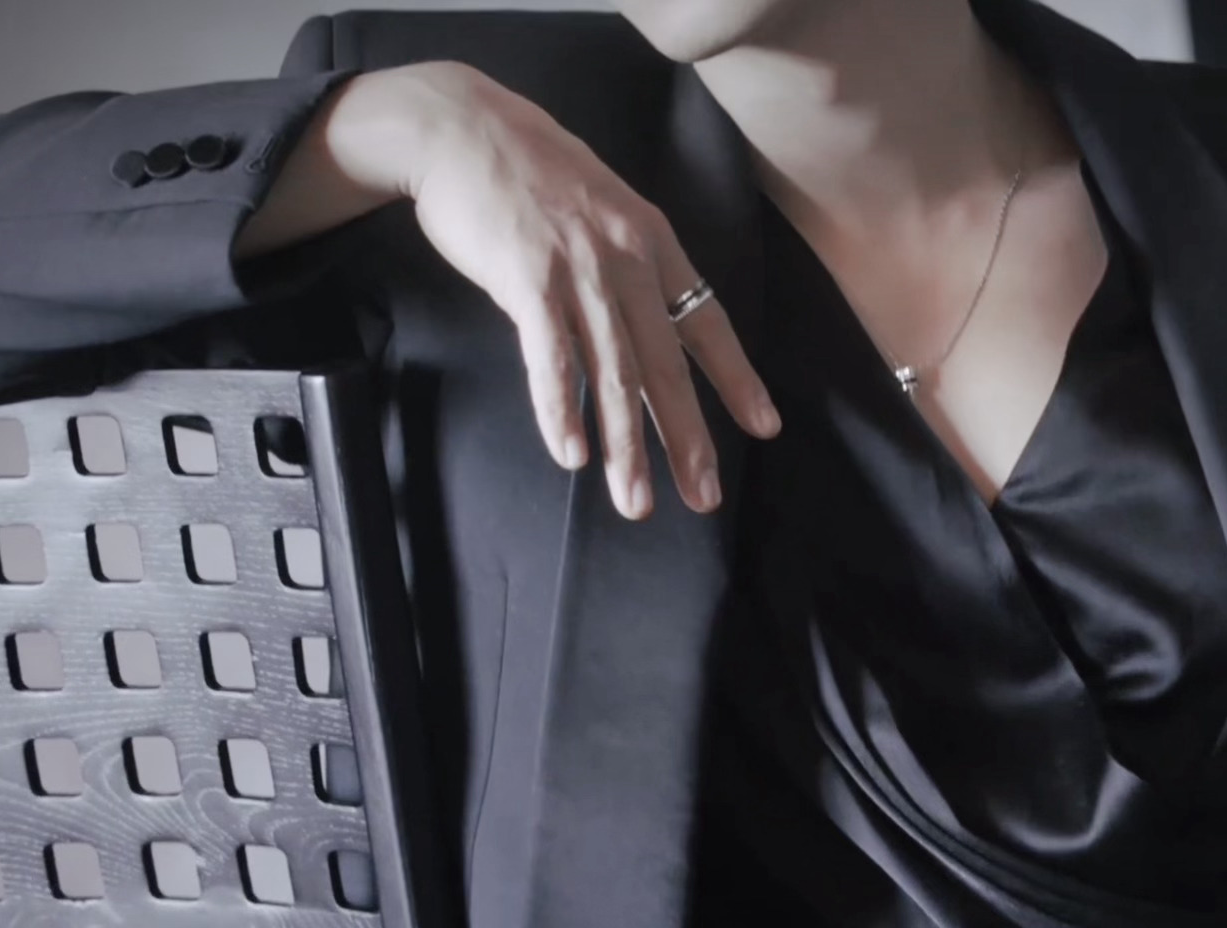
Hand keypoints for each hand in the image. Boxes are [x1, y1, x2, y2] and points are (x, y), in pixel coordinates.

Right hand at [336, 61, 781, 517]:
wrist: (462, 125)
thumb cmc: (528, 171)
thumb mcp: (603, 208)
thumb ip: (626, 265)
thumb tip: (639, 321)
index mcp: (654, 243)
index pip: (708, 323)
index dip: (736, 379)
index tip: (764, 428)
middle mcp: (627, 260)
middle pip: (666, 364)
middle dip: (688, 439)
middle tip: (705, 497)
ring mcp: (579, 270)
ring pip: (613, 374)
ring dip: (626, 447)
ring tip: (636, 502)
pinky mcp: (527, 279)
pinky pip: (551, 358)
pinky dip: (562, 409)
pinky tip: (572, 454)